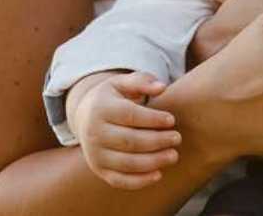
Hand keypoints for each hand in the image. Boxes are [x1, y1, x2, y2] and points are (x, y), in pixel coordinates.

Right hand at [67, 72, 183, 189]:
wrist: (85, 116)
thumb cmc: (113, 97)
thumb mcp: (122, 83)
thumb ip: (142, 81)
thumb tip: (162, 87)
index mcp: (101, 108)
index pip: (129, 115)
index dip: (152, 119)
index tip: (172, 120)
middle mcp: (94, 133)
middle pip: (129, 141)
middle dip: (156, 141)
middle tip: (177, 138)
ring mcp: (95, 154)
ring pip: (126, 163)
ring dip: (153, 162)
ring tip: (173, 156)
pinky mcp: (99, 170)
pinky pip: (119, 180)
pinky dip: (139, 181)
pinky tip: (159, 174)